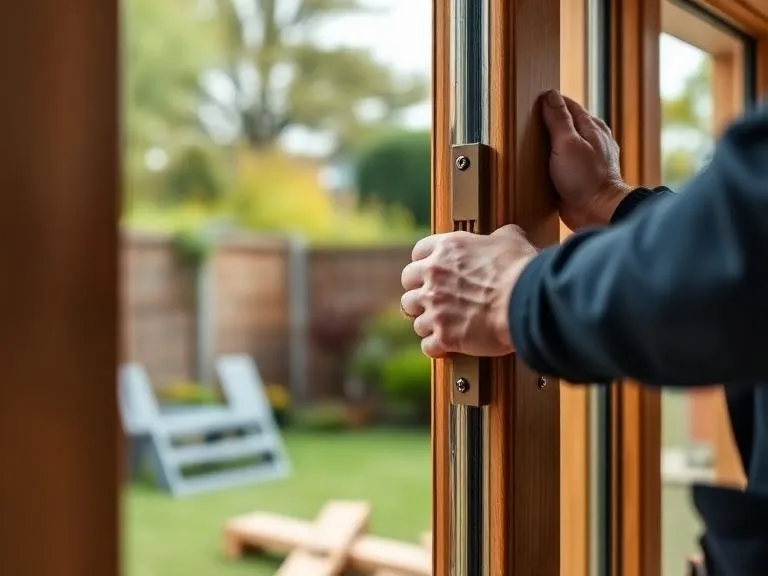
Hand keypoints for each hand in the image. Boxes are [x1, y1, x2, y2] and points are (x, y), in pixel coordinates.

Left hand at [400, 225, 536, 357]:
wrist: (524, 302)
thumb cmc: (519, 269)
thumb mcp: (511, 240)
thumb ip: (499, 236)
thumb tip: (505, 234)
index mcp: (446, 249)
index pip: (418, 253)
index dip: (424, 263)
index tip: (431, 272)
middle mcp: (433, 276)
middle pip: (408, 287)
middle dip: (419, 294)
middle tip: (433, 301)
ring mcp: (435, 307)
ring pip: (416, 319)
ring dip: (428, 323)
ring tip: (443, 327)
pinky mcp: (444, 336)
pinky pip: (428, 345)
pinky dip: (437, 347)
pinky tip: (448, 346)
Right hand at [542, 89, 631, 229]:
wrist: (596, 212)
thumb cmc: (584, 179)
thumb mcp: (567, 143)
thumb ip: (558, 119)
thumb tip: (549, 95)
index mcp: (591, 126)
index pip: (566, 104)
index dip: (548, 103)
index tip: (530, 106)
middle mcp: (592, 138)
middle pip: (566, 121)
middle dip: (548, 122)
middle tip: (528, 126)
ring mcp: (588, 157)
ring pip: (566, 141)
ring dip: (550, 142)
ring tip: (533, 146)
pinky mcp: (582, 174)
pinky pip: (566, 160)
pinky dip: (554, 159)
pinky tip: (545, 166)